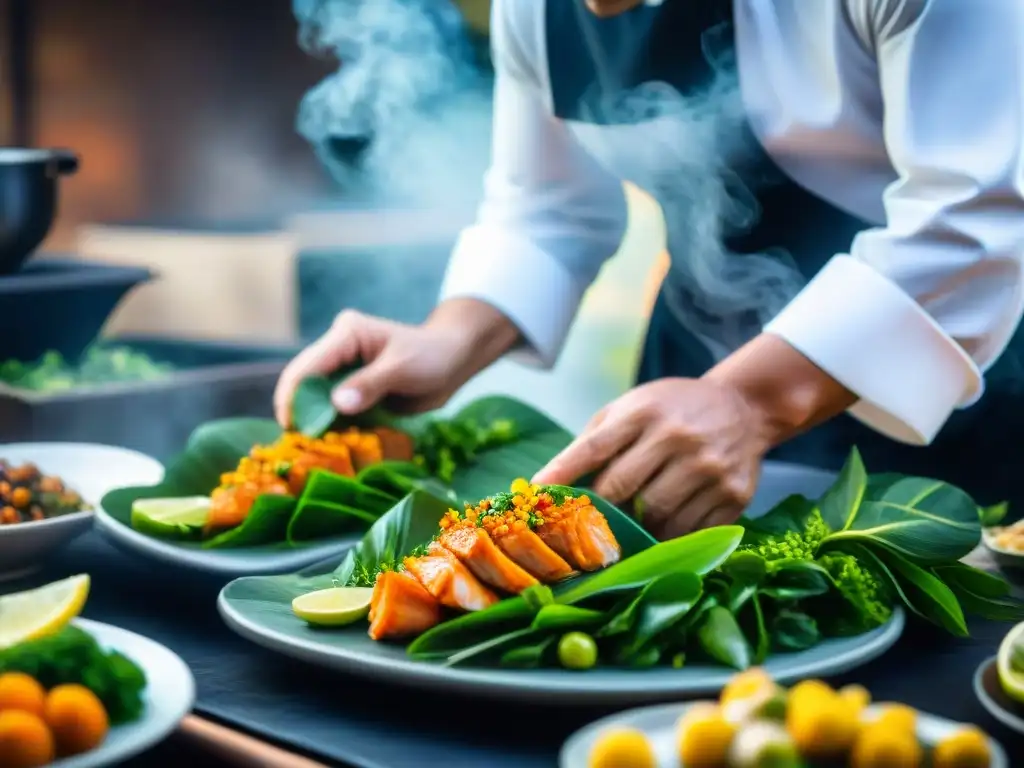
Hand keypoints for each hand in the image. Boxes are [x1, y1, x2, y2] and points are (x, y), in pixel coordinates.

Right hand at [273, 299, 519, 426]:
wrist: (453, 360)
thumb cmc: (432, 357)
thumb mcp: (403, 369)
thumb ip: (370, 385)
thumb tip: (337, 404)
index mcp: (347, 334)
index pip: (307, 366)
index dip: (293, 397)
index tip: (293, 428)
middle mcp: (338, 349)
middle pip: (303, 383)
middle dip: (300, 412)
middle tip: (300, 445)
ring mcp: (344, 370)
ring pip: (315, 398)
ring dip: (314, 422)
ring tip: (313, 449)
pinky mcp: (352, 387)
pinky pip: (333, 408)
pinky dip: (331, 426)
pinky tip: (333, 444)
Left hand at [532, 334, 856, 538]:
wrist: (743, 408)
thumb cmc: (672, 410)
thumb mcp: (632, 407)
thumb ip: (595, 440)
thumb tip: (550, 484)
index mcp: (645, 411)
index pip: (595, 447)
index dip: (563, 473)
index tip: (537, 495)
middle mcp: (678, 436)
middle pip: (621, 487)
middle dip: (599, 510)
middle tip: (583, 527)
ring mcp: (709, 467)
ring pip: (656, 516)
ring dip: (636, 528)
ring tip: (629, 527)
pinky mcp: (733, 494)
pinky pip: (689, 530)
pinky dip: (669, 536)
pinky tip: (662, 528)